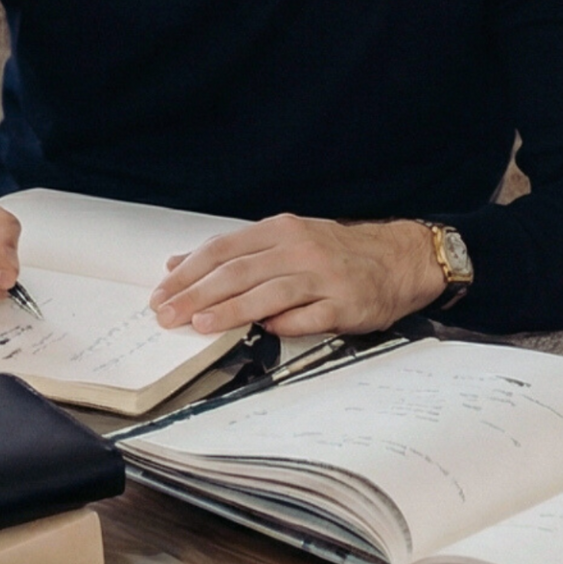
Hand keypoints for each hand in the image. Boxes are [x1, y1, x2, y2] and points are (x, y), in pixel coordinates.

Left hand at [149, 215, 444, 335]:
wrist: (400, 259)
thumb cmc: (336, 253)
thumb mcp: (286, 240)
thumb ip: (235, 253)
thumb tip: (178, 264)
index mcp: (281, 230)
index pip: (223, 250)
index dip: (189, 272)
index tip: (162, 294)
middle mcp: (300, 249)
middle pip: (238, 272)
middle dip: (197, 294)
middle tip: (167, 315)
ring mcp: (324, 277)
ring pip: (267, 293)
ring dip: (230, 310)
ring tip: (200, 324)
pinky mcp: (345, 304)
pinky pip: (307, 317)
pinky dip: (282, 325)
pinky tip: (260, 333)